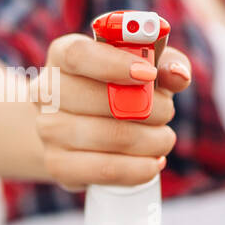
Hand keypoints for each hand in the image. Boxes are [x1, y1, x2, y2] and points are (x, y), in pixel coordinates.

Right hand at [31, 33, 191, 191]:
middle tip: (167, 112)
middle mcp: (46, 91)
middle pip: (95, 99)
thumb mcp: (142, 66)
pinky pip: (101, 169)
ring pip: (105, 136)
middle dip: (145, 108)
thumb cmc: (116, 90)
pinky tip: (151, 164)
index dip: (113, 63)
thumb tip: (178, 75)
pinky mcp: (56, 164)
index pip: (78, 54)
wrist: (77, 130)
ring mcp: (47, 130)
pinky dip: (135, 169)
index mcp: (62, 55)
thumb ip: (164, 63)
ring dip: (147, 140)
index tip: (148, 74)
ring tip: (163, 139)